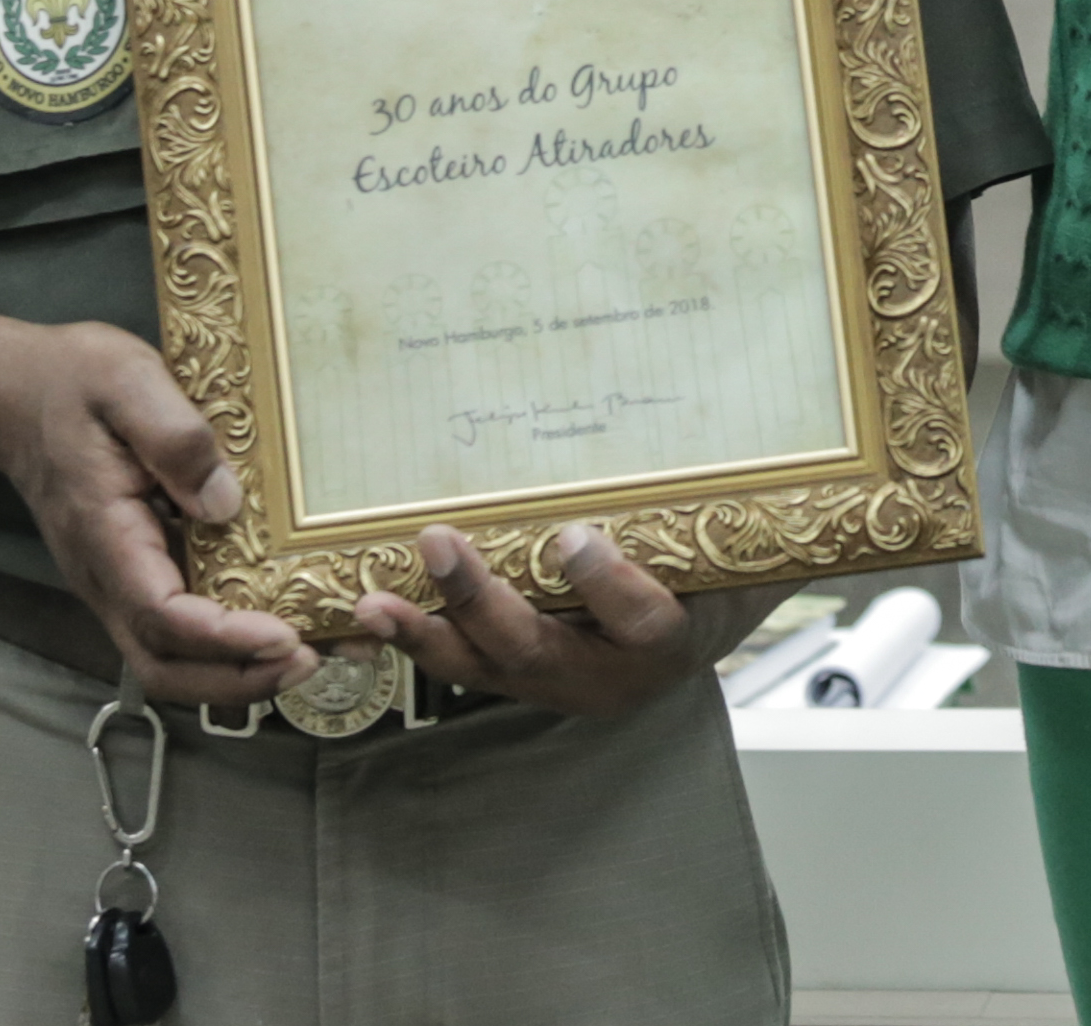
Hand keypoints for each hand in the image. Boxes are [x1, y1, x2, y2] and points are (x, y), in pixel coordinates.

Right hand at [0, 317, 309, 708]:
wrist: (9, 390)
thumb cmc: (66, 379)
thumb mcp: (125, 380)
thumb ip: (174, 438)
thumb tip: (226, 503)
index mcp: (103, 534)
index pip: (161, 615)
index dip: (223, 638)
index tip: (284, 635)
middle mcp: (105, 574)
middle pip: (163, 664)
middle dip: (236, 678)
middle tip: (309, 660)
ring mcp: (116, 578)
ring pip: (169, 657)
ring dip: (235, 671)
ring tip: (309, 650)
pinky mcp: (134, 569)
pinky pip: (176, 627)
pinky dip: (226, 642)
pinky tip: (277, 617)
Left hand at [346, 521, 712, 717]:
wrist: (697, 624)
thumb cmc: (709, 565)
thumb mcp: (718, 536)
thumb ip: (696, 499)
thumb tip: (720, 406)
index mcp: (670, 639)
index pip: (645, 623)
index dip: (608, 586)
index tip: (575, 535)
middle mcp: (610, 678)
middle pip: (539, 651)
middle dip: (479, 602)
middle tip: (438, 541)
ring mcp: (556, 684)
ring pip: (485, 666)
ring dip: (425, 631)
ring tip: (372, 603)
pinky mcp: (518, 678)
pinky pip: (462, 662)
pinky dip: (416, 637)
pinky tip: (370, 611)